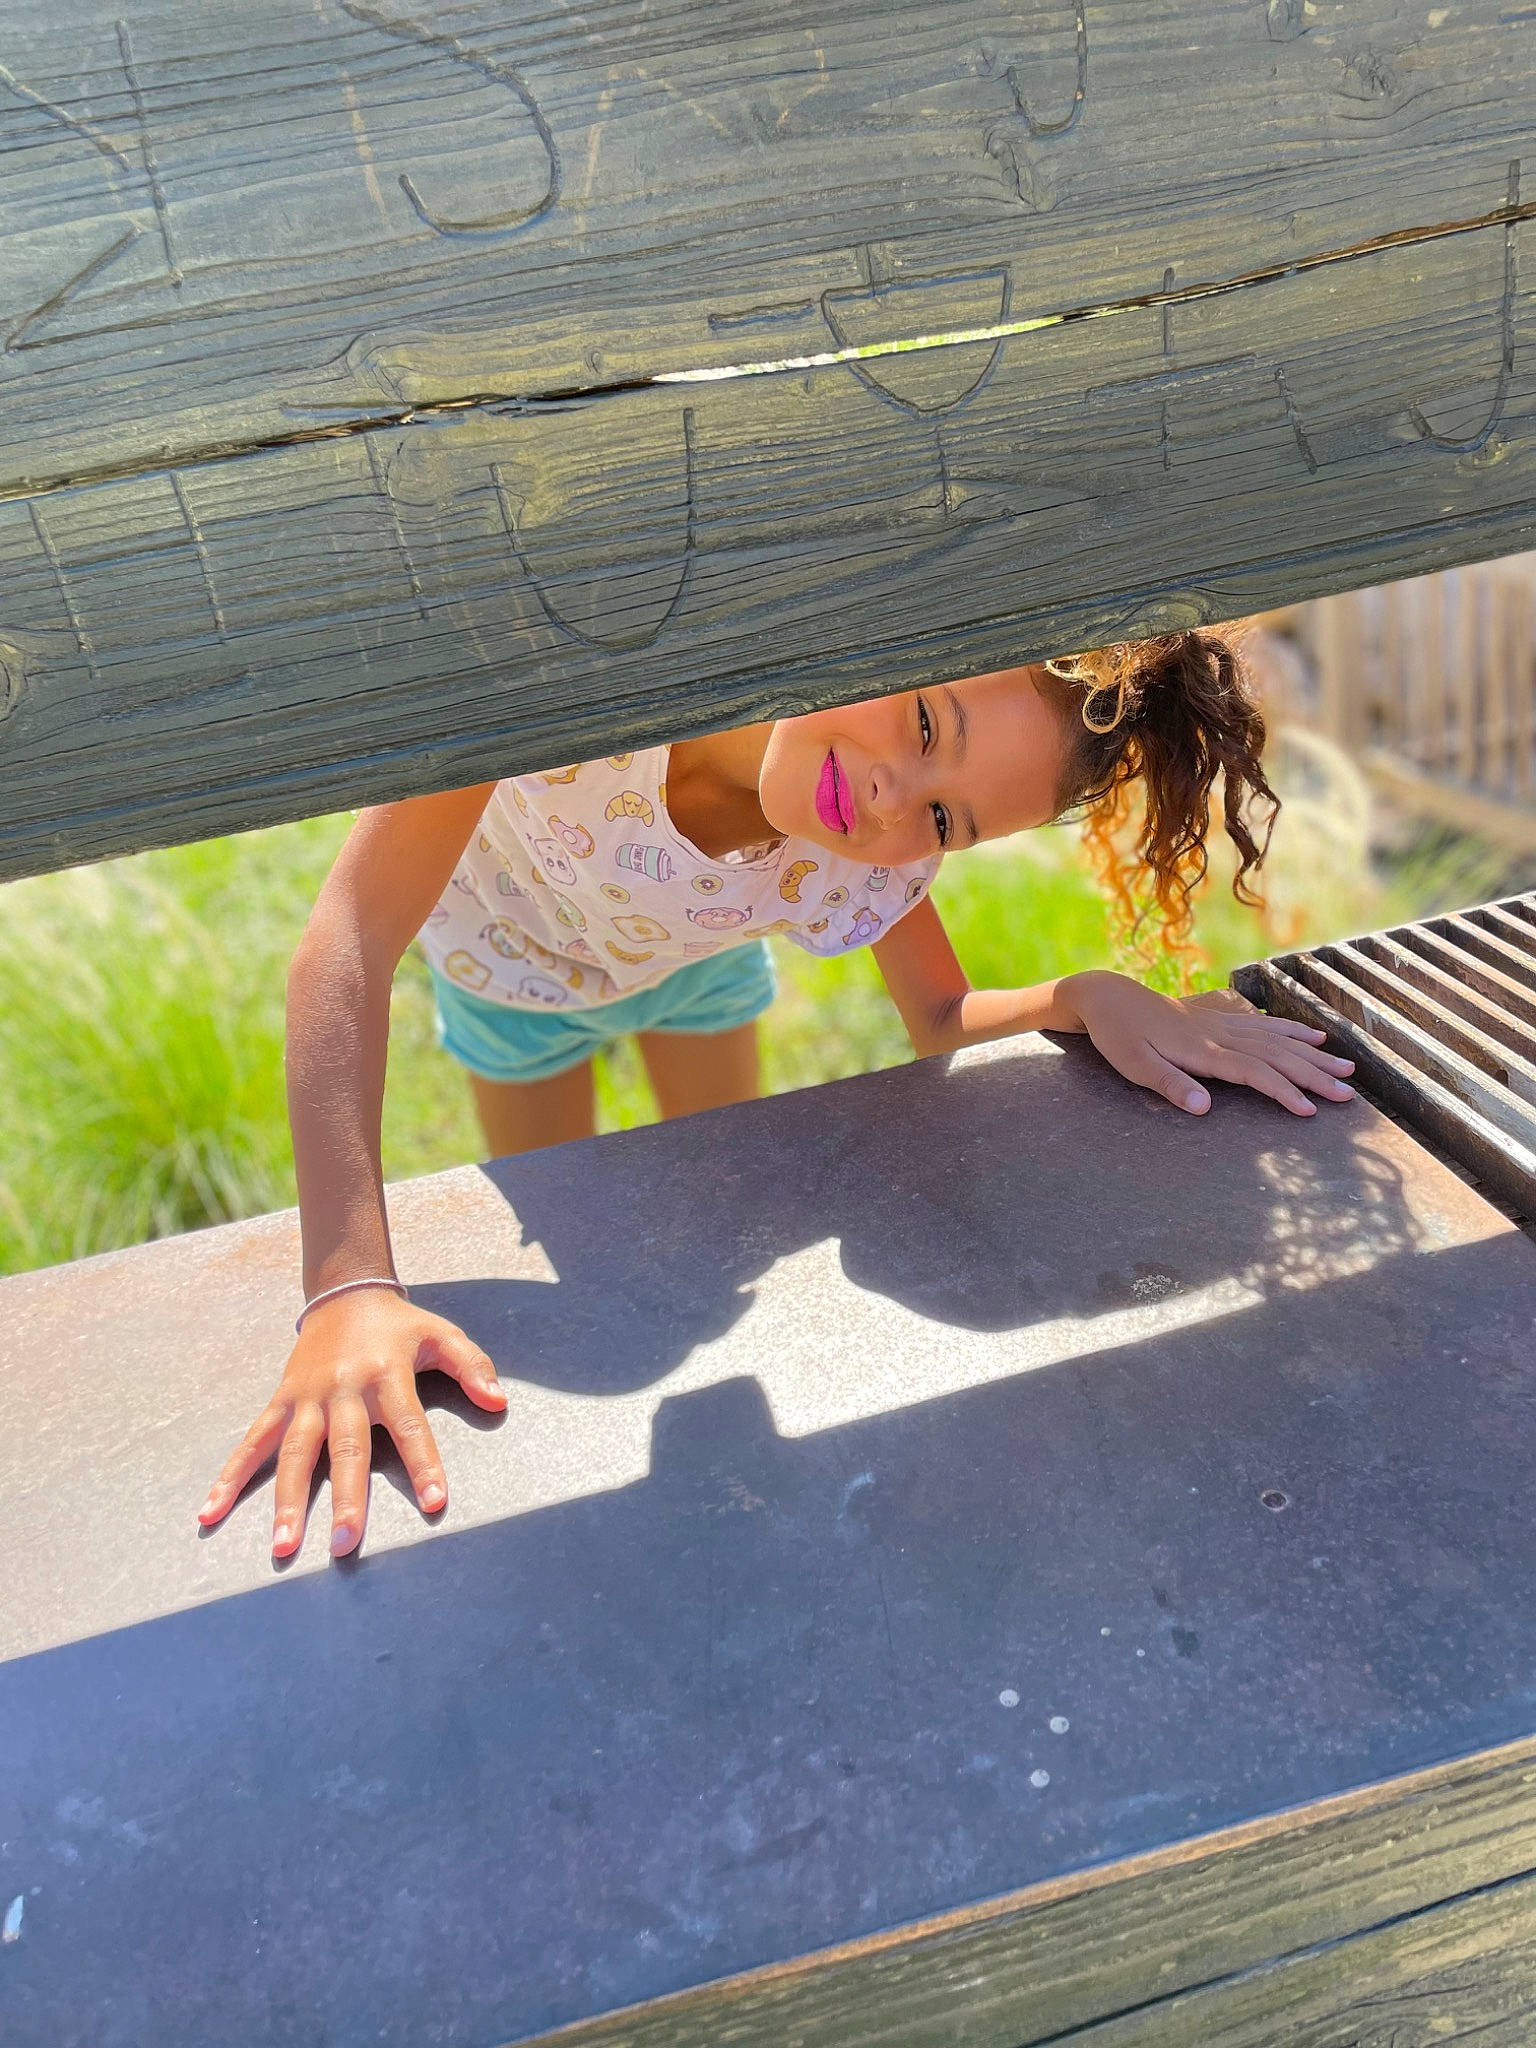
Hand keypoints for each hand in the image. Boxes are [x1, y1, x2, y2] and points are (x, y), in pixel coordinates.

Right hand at [197, 1289, 506, 1558]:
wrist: (344, 1294)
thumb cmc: (399, 1327)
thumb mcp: (442, 1335)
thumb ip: (473, 1366)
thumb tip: (499, 1401)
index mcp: (387, 1374)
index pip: (410, 1424)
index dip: (424, 1463)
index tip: (434, 1502)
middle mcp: (343, 1389)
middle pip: (346, 1449)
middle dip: (346, 1498)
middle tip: (346, 1544)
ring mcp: (306, 1398)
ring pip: (294, 1453)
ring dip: (286, 1501)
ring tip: (284, 1546)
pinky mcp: (281, 1402)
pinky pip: (252, 1442)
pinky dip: (230, 1477)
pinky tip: (211, 1512)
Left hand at [1064, 969, 1354, 1116]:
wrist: (1107, 996)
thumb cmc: (1117, 1036)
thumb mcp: (1134, 1065)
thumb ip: (1170, 1085)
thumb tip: (1204, 1108)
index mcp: (1203, 1050)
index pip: (1254, 1073)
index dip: (1284, 1091)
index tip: (1311, 1110)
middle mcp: (1219, 1034)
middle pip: (1276, 1055)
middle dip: (1314, 1075)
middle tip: (1348, 1094)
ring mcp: (1221, 1022)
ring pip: (1277, 1039)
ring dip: (1312, 1054)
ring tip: (1345, 1067)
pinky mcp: (1217, 1016)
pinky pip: (1263, 1023)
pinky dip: (1290, 1030)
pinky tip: (1310, 1036)